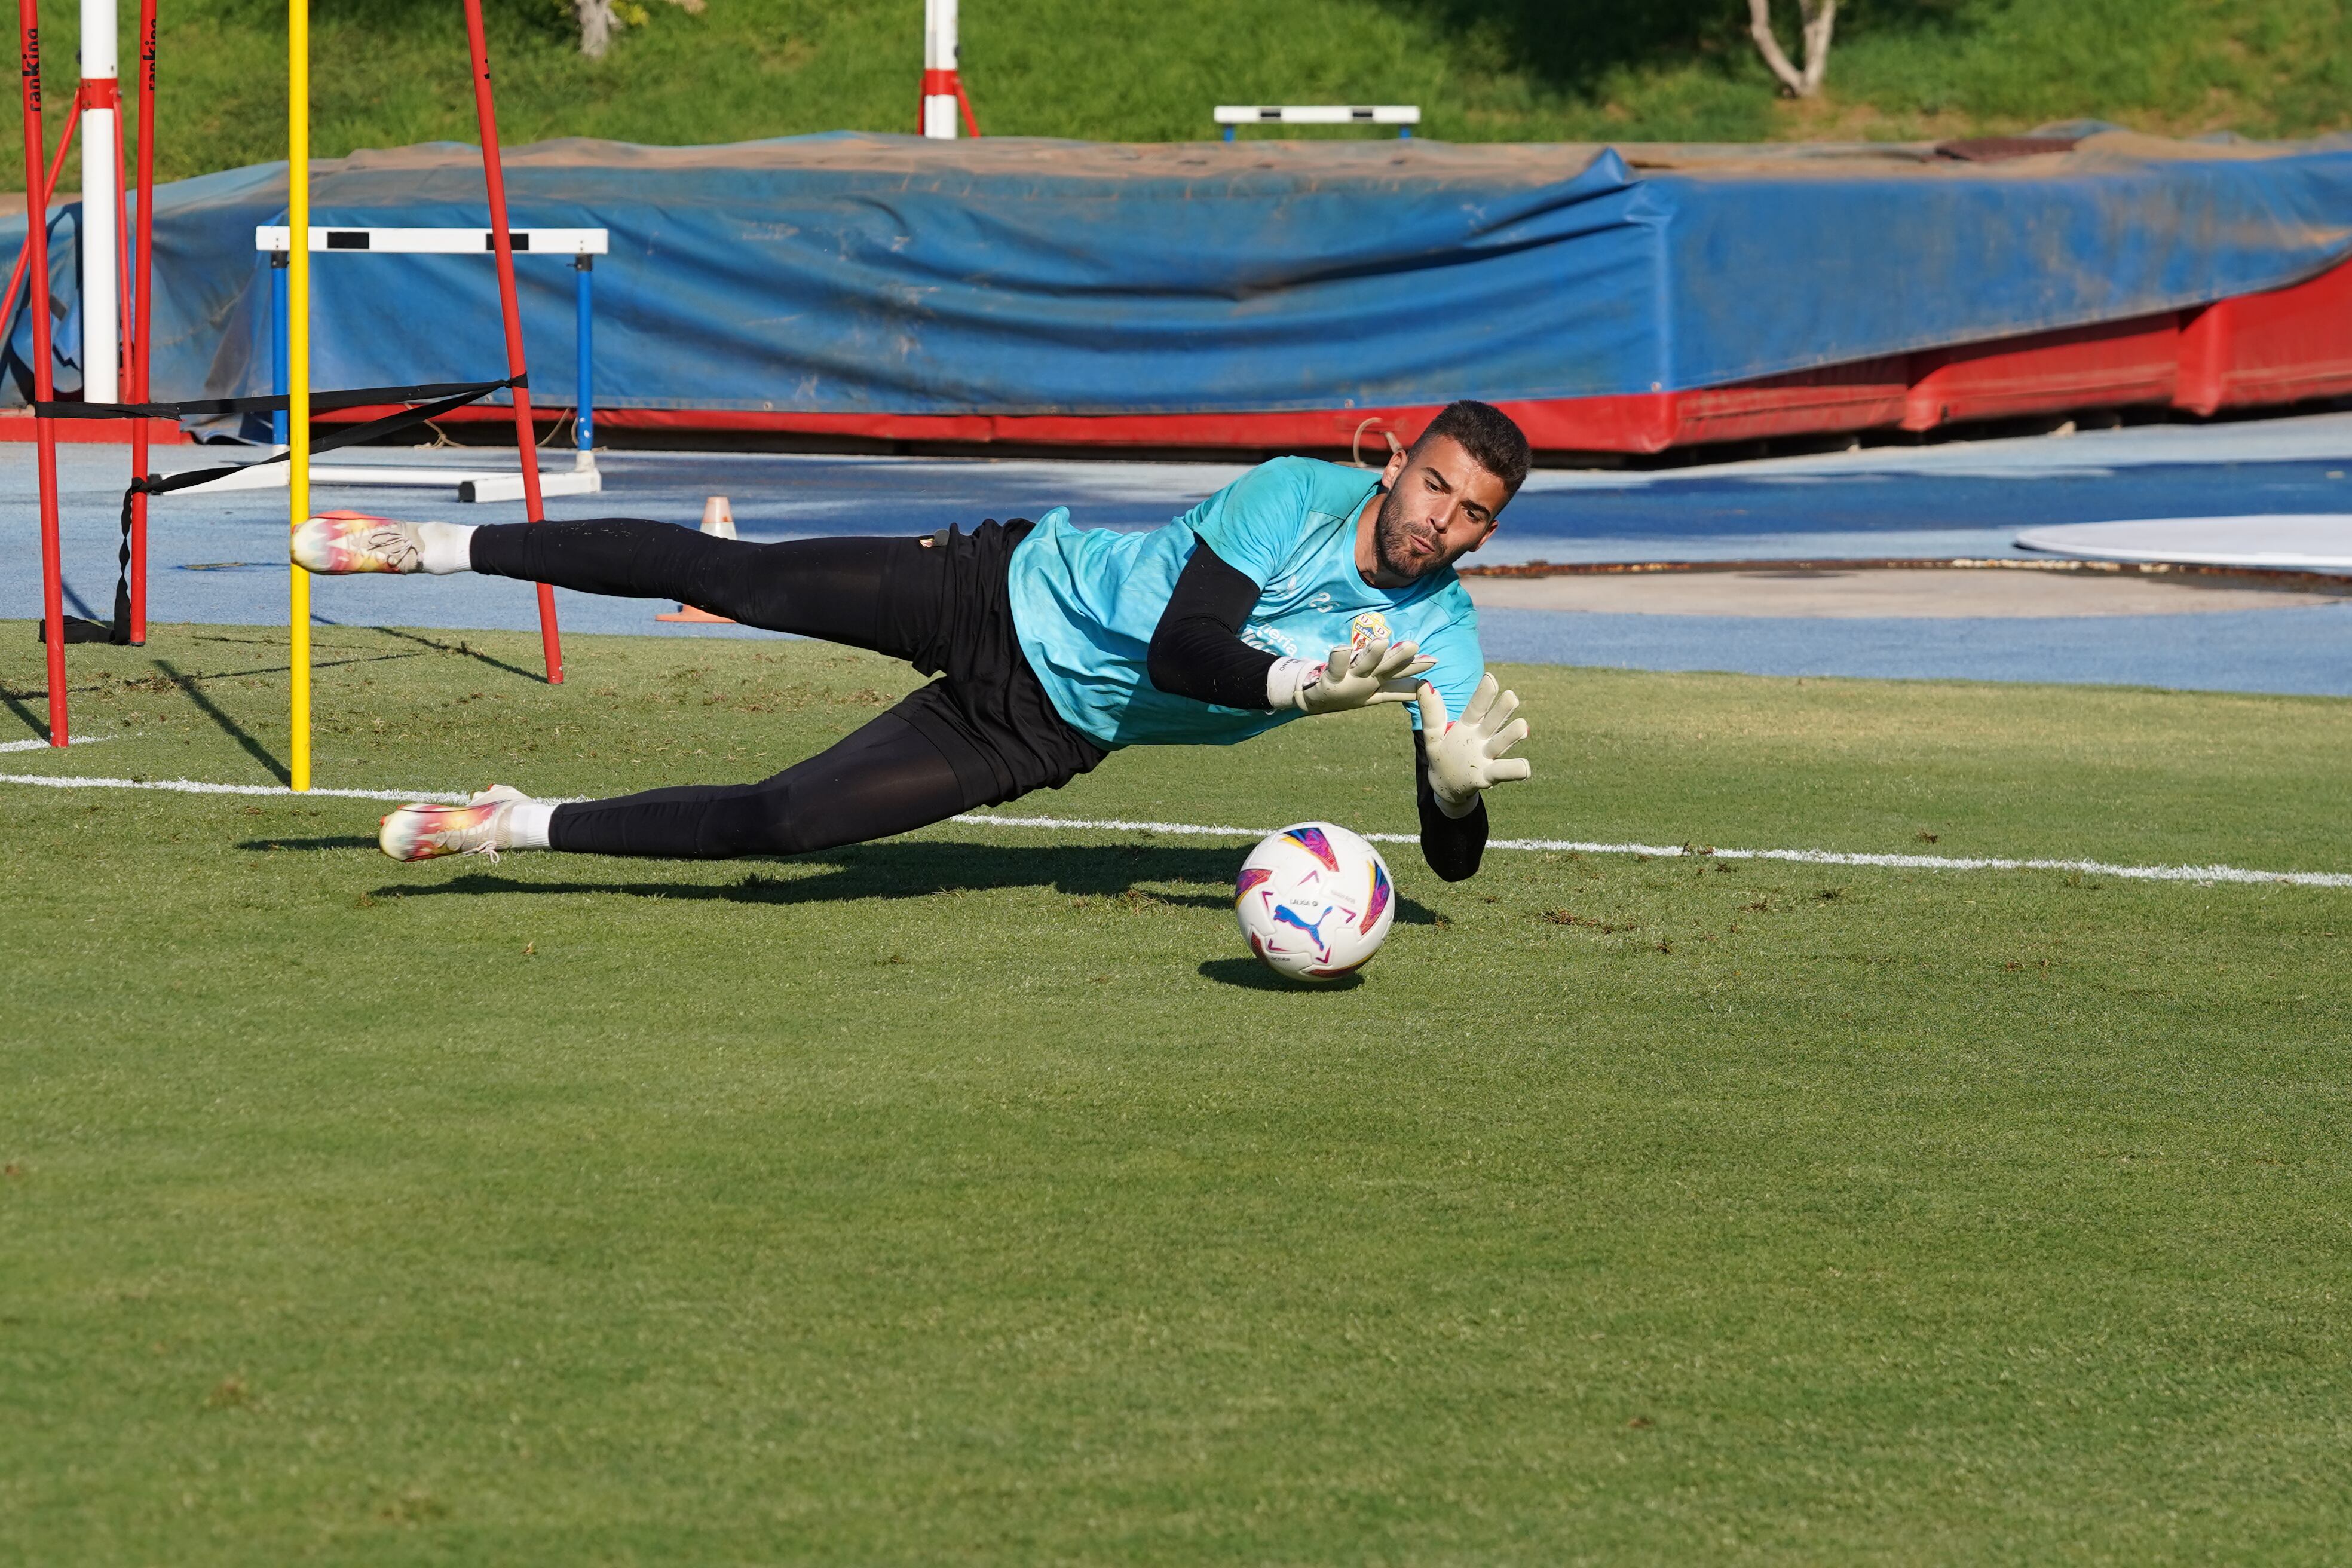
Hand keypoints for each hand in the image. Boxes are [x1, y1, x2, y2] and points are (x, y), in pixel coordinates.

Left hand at [1270, 637, 1437, 713]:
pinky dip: (1339, 657)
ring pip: (1364, 665)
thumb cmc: (1349, 690)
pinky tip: (1343, 647)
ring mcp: (1349, 680)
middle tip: (1413, 645)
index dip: (1415, 667)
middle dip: (1399, 658)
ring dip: (1372, 655)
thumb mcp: (1377, 690)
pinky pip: (1335, 666)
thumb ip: (1400, 689)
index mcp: (1378, 681)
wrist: (1316, 700)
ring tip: (1382, 642)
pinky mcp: (1331, 678)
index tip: (1433, 660)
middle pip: (1386, 668)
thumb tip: (1424, 686)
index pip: (1400, 673)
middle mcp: (1367, 681)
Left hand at [1417, 675, 1530, 816]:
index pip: (1477, 707)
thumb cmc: (1442, 755)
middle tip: (1511, 697)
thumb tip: (1424, 684)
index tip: (1490, 678)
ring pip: (1501, 743)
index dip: (1483, 694)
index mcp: (1469, 725)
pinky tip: (1525, 768)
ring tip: (1522, 726)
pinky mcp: (1488, 776)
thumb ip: (1431, 713)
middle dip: (1503, 710)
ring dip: (1512, 735)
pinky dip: (1515, 770)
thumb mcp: (1433, 734)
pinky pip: (1503, 771)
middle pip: (1494, 721)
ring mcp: (1487, 756)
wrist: (1445, 784)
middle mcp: (1482, 738)